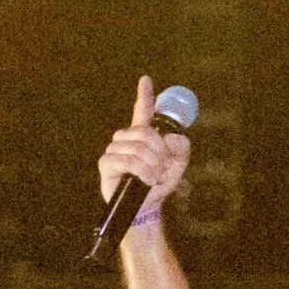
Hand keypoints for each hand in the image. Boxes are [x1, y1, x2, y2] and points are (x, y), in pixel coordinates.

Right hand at [97, 73, 190, 214]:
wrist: (146, 208)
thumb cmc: (159, 184)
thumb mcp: (177, 166)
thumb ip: (181, 148)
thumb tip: (171, 137)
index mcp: (143, 136)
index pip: (143, 111)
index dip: (145, 95)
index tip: (146, 79)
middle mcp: (126, 139)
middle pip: (145, 131)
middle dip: (159, 151)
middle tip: (162, 168)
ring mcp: (114, 150)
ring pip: (137, 147)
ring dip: (152, 165)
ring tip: (154, 178)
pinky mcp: (106, 164)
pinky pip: (127, 160)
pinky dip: (141, 171)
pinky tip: (146, 181)